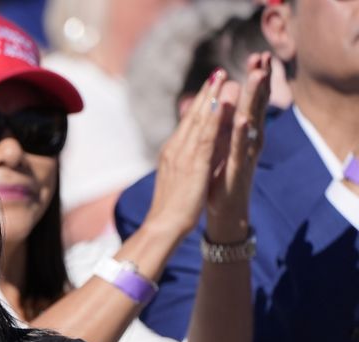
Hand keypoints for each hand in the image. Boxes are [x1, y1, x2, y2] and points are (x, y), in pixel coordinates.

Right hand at [144, 68, 230, 239]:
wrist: (163, 225)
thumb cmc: (171, 208)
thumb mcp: (178, 178)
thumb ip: (183, 162)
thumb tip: (189, 152)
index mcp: (173, 152)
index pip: (189, 123)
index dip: (200, 103)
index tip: (211, 85)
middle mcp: (176, 149)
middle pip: (193, 116)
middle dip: (206, 92)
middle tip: (218, 71)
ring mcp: (183, 155)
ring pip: (199, 121)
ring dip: (211, 97)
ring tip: (222, 78)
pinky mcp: (193, 164)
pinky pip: (206, 137)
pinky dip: (214, 119)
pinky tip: (222, 105)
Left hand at [206, 53, 271, 240]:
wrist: (223, 211)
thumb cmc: (220, 179)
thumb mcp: (221, 147)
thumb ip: (223, 126)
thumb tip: (220, 102)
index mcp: (241, 134)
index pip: (249, 100)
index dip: (254, 79)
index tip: (258, 55)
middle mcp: (247, 141)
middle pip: (254, 105)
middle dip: (258, 82)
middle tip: (262, 57)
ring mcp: (244, 155)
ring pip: (250, 122)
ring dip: (253, 99)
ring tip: (258, 76)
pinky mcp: (237, 170)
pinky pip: (239, 149)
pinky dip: (241, 133)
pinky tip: (243, 119)